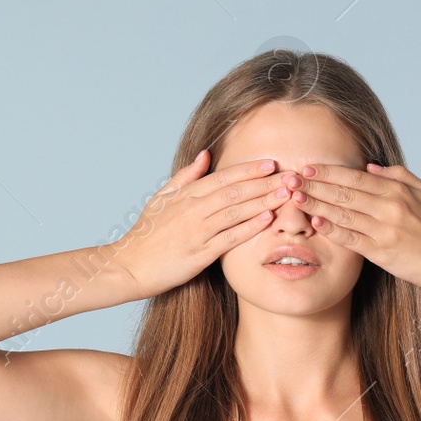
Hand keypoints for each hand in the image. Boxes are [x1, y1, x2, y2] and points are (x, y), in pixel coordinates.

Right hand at [110, 150, 294, 297]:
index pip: (223, 177)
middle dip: (265, 183)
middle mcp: (192, 210)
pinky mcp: (198, 255)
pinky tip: (267, 219)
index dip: (249, 169)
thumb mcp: (162, 198)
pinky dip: (249, 227)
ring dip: (263, 201)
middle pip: (235, 191)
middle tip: (291, 176)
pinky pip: (228, 238)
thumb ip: (186, 176)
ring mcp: (196, 232)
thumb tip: (206, 154)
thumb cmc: (147, 234)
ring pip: (235, 211)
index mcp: (185, 195)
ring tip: (286, 194)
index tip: (272, 164)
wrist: (129, 266)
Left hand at [287, 161, 420, 290]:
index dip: (329, 171)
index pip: (355, 176)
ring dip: (316, 204)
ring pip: (343, 213)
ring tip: (295, 197)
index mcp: (396, 190)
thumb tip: (369, 167)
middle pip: (344, 192)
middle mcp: (388, 207)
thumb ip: (398, 176)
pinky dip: (332, 229)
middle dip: (314, 184)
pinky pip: (351, 238)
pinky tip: (316, 222)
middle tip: (290, 179)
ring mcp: (384, 229)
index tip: (307, 167)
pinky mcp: (381, 251)